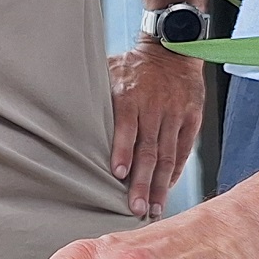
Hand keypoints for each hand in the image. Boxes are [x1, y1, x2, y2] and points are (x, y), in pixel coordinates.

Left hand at [109, 42, 203, 217]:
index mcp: (130, 95)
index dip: (122, 151)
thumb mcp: (109, 71)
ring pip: (167, 154)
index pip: (126, 127)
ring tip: (154, 208)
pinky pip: (183, 148)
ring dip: (160, 184)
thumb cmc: (134, 66)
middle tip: (137, 208)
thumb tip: (65, 117)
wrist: (173, 50)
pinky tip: (167, 187)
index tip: (118, 174)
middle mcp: (154, 107)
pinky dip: (176, 170)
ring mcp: (175, 113)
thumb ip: (96, 97)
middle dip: (142, 182)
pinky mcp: (192, 118)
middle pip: (148, 150)